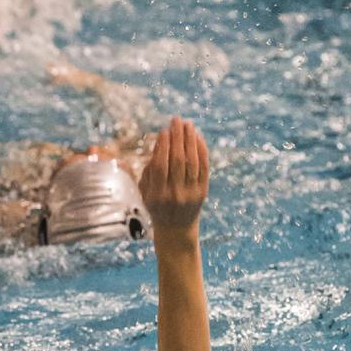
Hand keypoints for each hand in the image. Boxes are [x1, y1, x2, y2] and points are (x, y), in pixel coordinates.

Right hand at [139, 117, 208, 238]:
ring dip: (190, 140)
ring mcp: (191, 194)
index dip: (162, 146)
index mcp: (157, 195)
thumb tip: (159, 143)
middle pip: (178, 160)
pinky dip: (201, 151)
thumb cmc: (156, 206)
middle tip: (176, 120)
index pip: (160, 166)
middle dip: (177, 137)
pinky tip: (197, 137)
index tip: (163, 131)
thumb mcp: (146, 192)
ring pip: (192, 162)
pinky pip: (203, 167)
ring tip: (188, 124)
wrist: (176, 229)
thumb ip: (149, 170)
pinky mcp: (203, 192)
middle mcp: (175, 194)